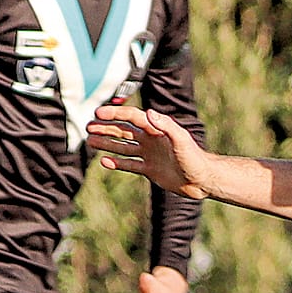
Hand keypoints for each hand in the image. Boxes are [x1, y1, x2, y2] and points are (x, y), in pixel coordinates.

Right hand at [87, 106, 207, 197]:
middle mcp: (151, 140)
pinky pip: (129, 165)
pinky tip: (105, 162)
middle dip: (106, 128)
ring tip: (91, 142)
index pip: (132, 118)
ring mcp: (150, 155)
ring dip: (107, 144)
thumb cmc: (195, 158)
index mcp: (157, 129)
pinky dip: (117, 163)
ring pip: (123, 147)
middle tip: (89, 127)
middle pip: (124, 131)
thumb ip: (166, 125)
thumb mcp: (182, 140)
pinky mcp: (150, 170)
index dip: (115, 114)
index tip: (98, 113)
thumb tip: (149, 113)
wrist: (202, 180)